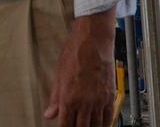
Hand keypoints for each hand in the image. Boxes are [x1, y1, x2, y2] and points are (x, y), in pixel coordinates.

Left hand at [44, 10, 116, 126]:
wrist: (93, 40)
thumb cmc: (75, 52)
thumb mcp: (59, 74)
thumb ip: (55, 97)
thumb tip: (49, 113)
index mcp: (69, 98)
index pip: (65, 125)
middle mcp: (84, 102)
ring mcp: (99, 100)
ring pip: (96, 126)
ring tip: (87, 126)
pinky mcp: (110, 96)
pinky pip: (109, 117)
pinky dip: (105, 124)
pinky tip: (101, 124)